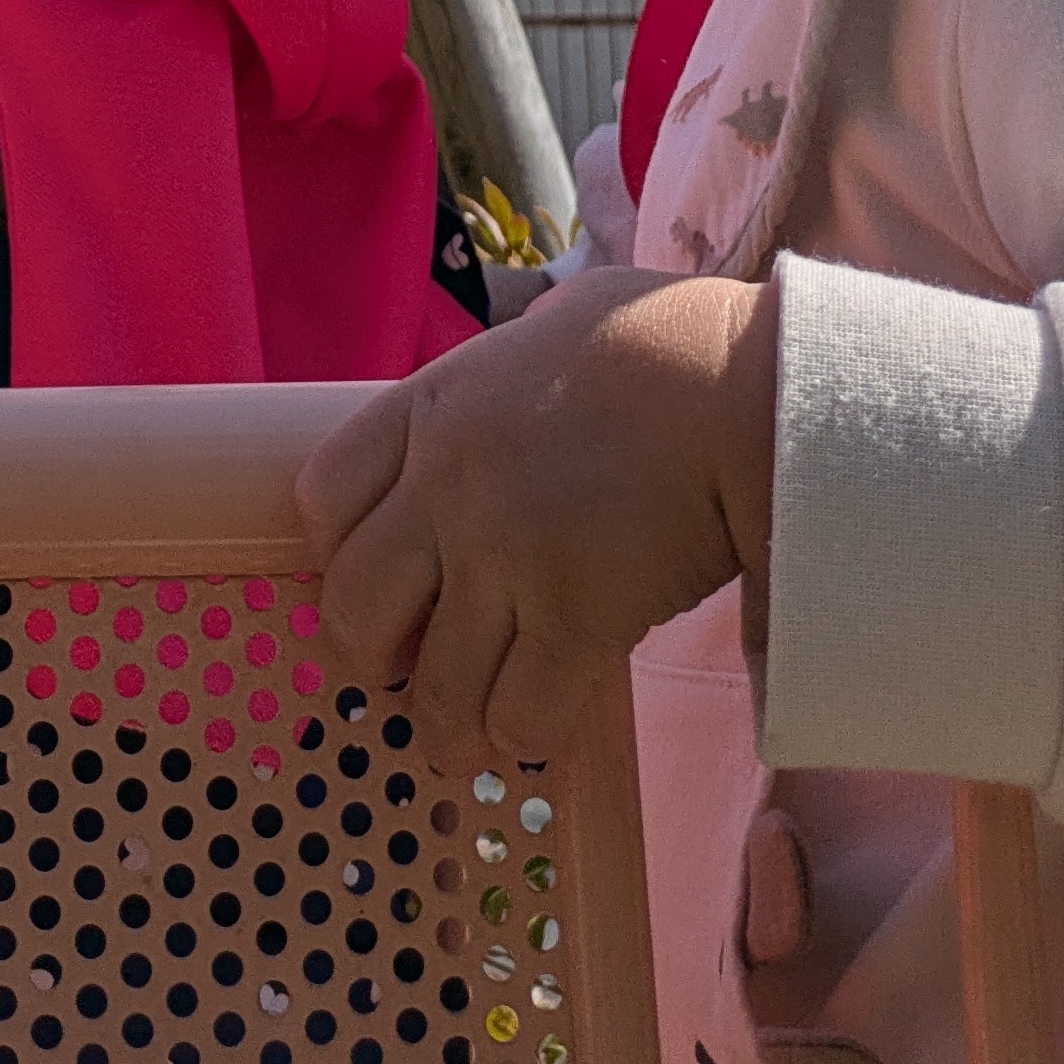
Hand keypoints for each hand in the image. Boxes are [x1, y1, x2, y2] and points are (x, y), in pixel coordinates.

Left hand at [298, 270, 777, 771]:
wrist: (742, 389)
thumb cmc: (660, 342)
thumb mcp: (544, 327)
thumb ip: (500, 368)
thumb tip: (507, 373)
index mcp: (432, 408)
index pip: (321, 497)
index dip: (334, 553)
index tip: (367, 577)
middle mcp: (447, 488)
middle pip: (353, 609)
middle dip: (368, 657)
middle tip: (401, 671)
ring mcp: (505, 560)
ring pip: (432, 688)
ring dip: (445, 723)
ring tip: (466, 731)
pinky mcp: (575, 622)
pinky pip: (519, 719)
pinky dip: (523, 736)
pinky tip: (538, 726)